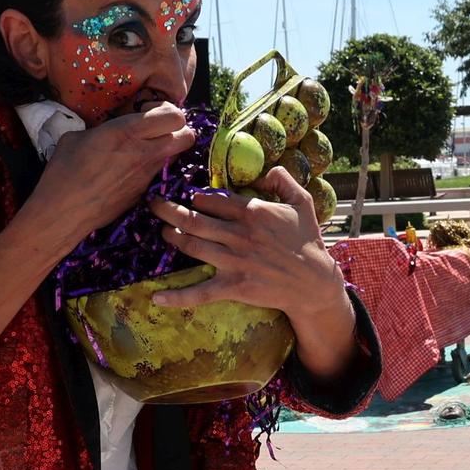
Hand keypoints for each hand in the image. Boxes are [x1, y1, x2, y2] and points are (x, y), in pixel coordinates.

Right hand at [29, 103, 195, 240]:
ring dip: (168, 148)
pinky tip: (132, 168)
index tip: (149, 112)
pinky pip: (160, 173)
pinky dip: (154, 167)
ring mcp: (148, 175)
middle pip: (188, 136)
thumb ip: (103, 129)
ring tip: (144, 148)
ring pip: (177, 156)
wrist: (64, 211)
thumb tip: (109, 130)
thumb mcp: (77, 136)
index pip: (173, 116)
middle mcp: (144, 153)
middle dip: (179, 129)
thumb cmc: (63, 170)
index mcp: (126, 132)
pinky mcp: (145, 192)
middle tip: (158, 129)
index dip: (167, 111)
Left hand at [147, 167, 344, 316]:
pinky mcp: (234, 287)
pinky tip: (156, 298)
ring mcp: (234, 262)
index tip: (187, 195)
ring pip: (191, 246)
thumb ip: (283, 180)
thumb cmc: (308, 240)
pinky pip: (201, 292)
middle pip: (192, 219)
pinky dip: (178, 296)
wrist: (314, 282)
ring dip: (172, 237)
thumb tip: (263, 171)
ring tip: (164, 232)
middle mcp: (239, 235)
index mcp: (253, 212)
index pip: (211, 199)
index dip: (194, 196)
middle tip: (154, 205)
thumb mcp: (303, 202)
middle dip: (168, 210)